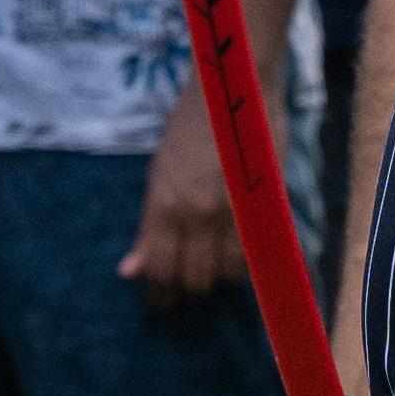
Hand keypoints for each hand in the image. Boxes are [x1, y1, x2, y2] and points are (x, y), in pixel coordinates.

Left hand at [121, 83, 241, 305]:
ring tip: (212, 274)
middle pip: (192, 278)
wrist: (233, 90)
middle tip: (185, 294)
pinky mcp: (264, 204)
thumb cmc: (188, 126)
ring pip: (226, 272)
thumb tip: (129, 270)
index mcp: (165, 203)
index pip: (159, 268)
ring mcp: (234, 210)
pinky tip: (238, 262)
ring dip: (218, 280)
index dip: (159, 294)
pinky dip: (246, 265)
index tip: (160, 305)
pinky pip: (255, 254)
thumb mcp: (157, 174)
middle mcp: (198, 213)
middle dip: (187, 292)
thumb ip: (148, 227)